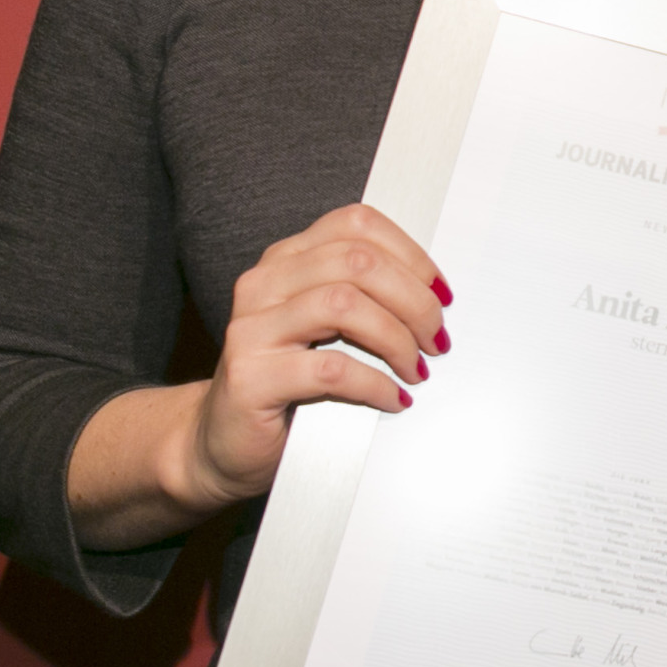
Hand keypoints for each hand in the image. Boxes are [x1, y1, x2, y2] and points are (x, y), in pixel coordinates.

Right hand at [192, 203, 445, 503]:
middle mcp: (264, 283)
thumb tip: (437, 296)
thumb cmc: (292, 383)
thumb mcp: (330, 329)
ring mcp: (252, 329)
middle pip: (357, 262)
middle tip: (437, 340)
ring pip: (343, 305)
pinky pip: (329, 369)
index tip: (441, 294)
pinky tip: (393, 398)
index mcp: (287, 260)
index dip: (411, 256)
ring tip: (415, 369)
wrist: (225, 441)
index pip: (357, 225)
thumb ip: (367, 299)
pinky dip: (374, 383)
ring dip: (397, 339)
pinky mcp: (250, 377)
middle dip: (414, 301)